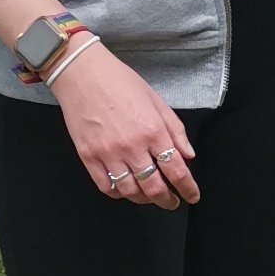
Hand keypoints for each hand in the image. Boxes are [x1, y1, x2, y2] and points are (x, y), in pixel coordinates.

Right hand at [51, 43, 198, 207]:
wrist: (82, 74)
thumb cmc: (121, 82)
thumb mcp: (156, 101)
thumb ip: (175, 130)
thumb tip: (188, 156)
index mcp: (153, 130)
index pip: (176, 170)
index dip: (188, 188)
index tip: (192, 196)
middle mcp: (132, 146)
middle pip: (154, 187)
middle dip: (167, 200)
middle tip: (172, 202)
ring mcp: (108, 153)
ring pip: (130, 191)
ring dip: (144, 199)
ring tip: (150, 196)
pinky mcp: (88, 157)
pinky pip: (106, 186)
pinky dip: (119, 193)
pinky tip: (126, 190)